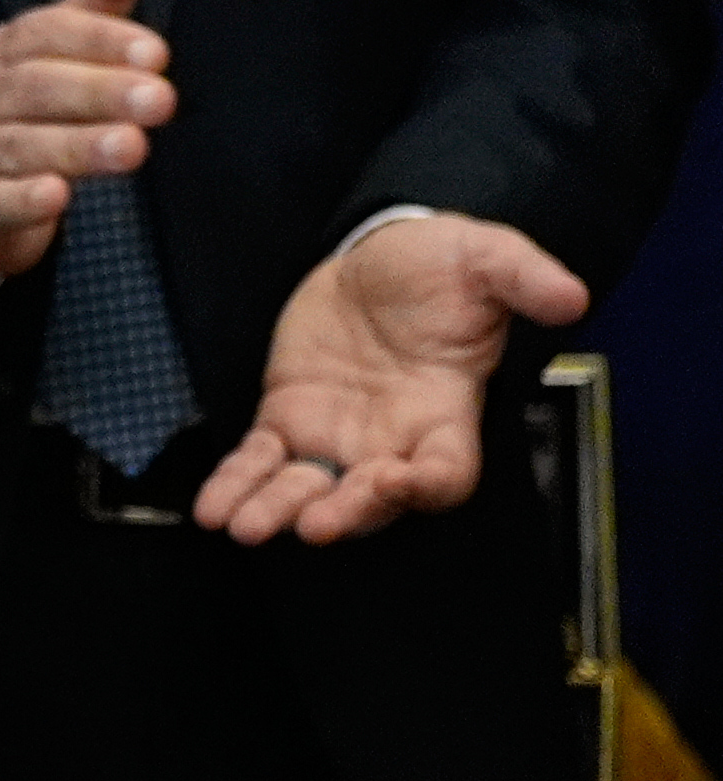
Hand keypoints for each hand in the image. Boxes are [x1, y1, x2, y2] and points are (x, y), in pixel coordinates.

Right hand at [0, 0, 172, 286]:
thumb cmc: (30, 108)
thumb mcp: (65, 45)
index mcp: (9, 49)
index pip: (48, 32)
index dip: (100, 40)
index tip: (157, 53)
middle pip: (37, 85)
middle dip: (100, 91)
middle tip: (160, 100)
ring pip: (21, 143)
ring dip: (76, 145)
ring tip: (133, 149)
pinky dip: (22, 199)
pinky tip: (56, 197)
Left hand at [194, 213, 589, 545]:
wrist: (382, 253)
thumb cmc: (443, 266)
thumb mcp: (487, 258)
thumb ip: (523, 278)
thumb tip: (570, 294)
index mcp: (445, 413)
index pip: (447, 471)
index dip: (427, 485)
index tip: (398, 481)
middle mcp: (392, 439)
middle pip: (372, 497)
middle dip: (345, 512)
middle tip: (315, 525)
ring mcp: (338, 434)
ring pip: (308, 489)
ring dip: (276, 510)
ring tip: (244, 527)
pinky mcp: (289, 416)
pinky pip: (260, 461)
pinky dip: (236, 484)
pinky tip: (210, 509)